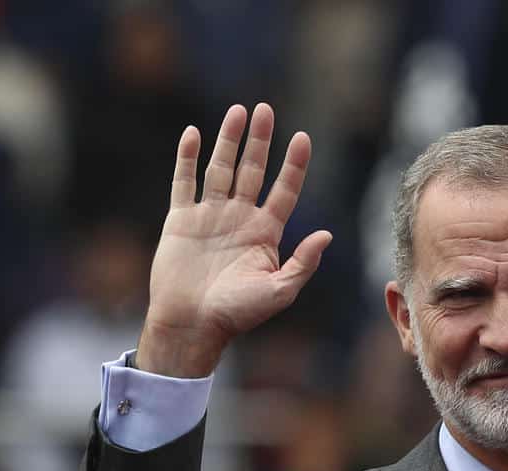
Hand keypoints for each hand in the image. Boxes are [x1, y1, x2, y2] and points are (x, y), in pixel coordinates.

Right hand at [136, 104, 332, 378]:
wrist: (192, 324)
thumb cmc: (236, 314)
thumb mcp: (278, 291)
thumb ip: (303, 263)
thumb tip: (327, 234)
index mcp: (265, 233)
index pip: (284, 191)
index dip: (293, 165)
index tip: (302, 138)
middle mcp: (239, 219)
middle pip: (252, 170)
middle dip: (259, 141)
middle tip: (265, 109)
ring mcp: (209, 216)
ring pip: (220, 168)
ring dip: (228, 140)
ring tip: (238, 111)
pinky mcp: (181, 220)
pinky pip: (184, 182)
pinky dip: (187, 157)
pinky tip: (193, 133)